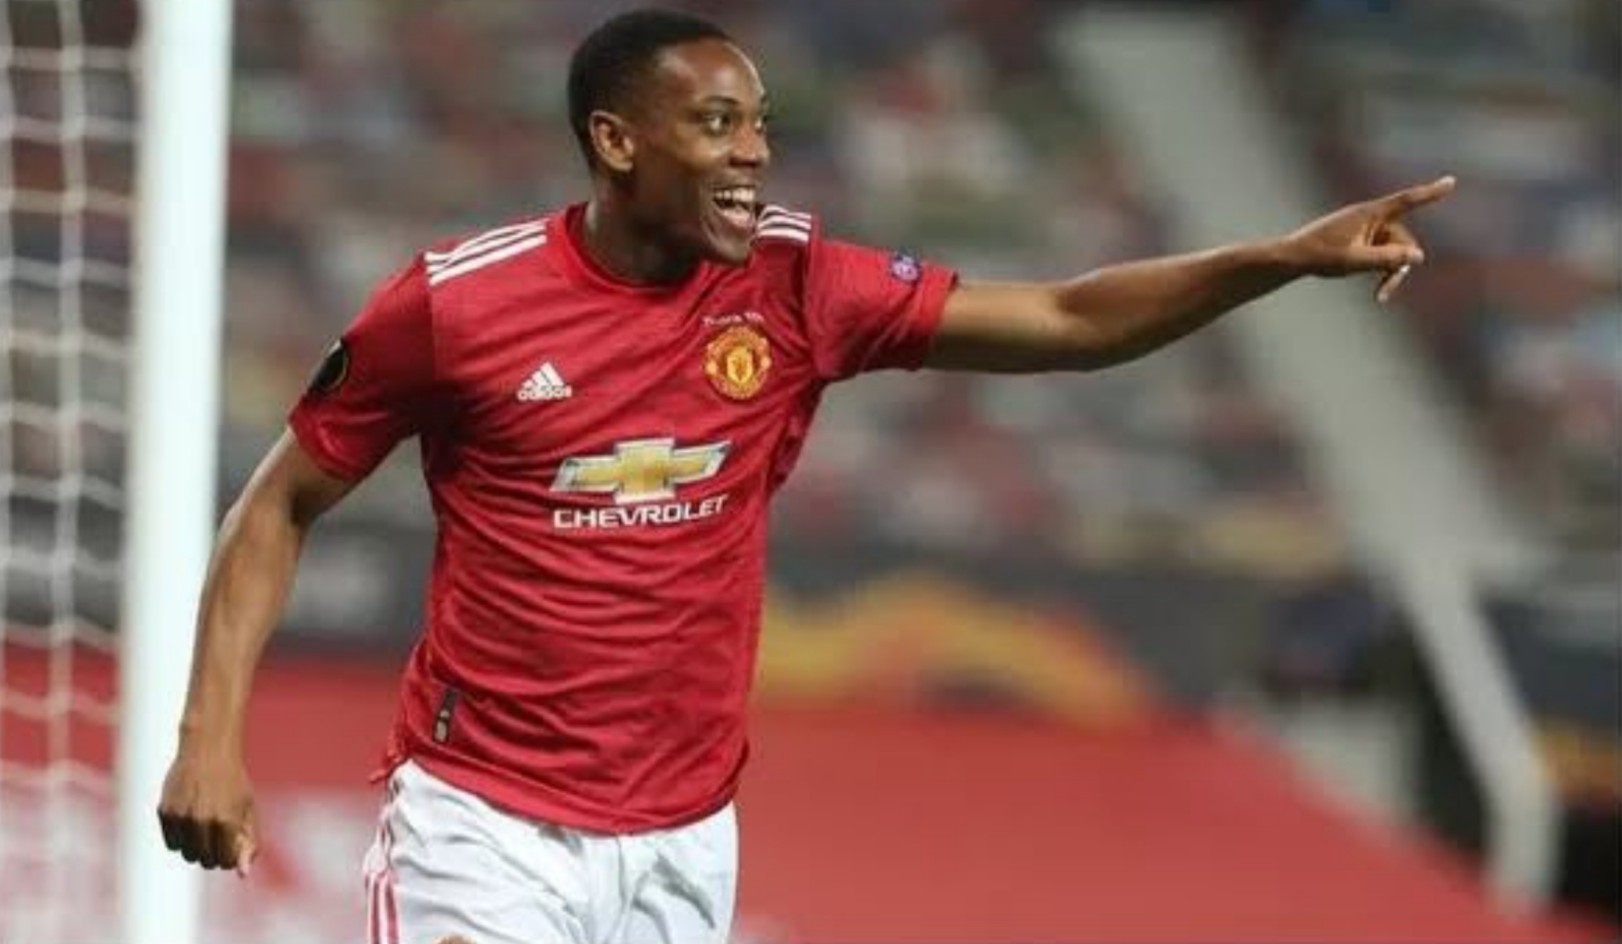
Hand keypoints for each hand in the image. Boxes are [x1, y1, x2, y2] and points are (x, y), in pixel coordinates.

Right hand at [157, 739, 258, 876]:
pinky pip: (172, 843)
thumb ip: (248, 842)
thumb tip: (242, 875)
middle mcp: (201, 821)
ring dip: (196, 847)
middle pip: (205, 861)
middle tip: (219, 832)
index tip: (232, 842)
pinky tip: (190, 819)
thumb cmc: (233, 780)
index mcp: (225, 822)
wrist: (207, 749)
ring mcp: (180, 817)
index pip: (225, 862)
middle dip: (214, 853)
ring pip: (186, 854)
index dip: (230, 855)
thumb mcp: (248, 808)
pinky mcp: (164, 812)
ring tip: (205, 826)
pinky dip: (181, 838)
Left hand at [1283, 175, 1455, 303]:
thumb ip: (1387, 259)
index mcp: (1369, 214)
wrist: (1291, 258)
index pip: (1406, 201)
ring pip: (1394, 251)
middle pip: (1402, 240)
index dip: (1430, 193)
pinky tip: (1376, 292)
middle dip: (1399, 265)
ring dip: (1390, 272)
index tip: (1451, 182)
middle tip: (1385, 292)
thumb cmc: (1319, 256)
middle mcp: (1370, 219)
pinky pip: (1382, 254)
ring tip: (1380, 296)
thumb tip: (1419, 256)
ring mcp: (1366, 230)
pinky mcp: (1360, 241)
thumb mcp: (1355, 261)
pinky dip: (1381, 270)